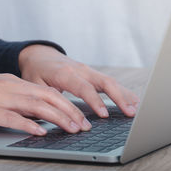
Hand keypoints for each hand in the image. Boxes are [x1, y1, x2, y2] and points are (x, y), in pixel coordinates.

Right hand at [0, 72, 92, 135]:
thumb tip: (34, 114)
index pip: (46, 92)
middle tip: (84, 126)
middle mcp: (8, 86)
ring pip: (34, 105)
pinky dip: (28, 124)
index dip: (66, 104)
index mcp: (11, 82)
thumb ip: (13, 99)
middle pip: (46, 97)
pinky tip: (40, 131)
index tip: (80, 117)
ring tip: (72, 129)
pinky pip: (11, 116)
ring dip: (57, 118)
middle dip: (69, 111)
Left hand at [19, 45, 139, 117]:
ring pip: (110, 81)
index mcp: (65, 74)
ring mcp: (88, 71)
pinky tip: (132, 101)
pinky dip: (121, 91)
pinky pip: (109, 82)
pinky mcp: (92, 74)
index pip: (84, 88)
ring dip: (124, 95)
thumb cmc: (35, 71)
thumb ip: (46, 98)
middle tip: (130, 113)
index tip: (104, 115)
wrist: (39, 55)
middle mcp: (80, 70)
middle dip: (119, 98)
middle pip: (104, 82)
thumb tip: (56, 116)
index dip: (95, 101)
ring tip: (137, 109)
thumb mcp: (34, 84)